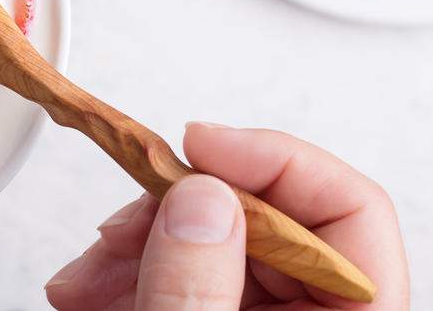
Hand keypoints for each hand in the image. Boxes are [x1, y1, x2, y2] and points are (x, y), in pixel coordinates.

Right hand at [45, 123, 408, 309]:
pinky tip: (89, 289)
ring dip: (135, 245)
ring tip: (82, 278)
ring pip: (212, 241)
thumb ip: (194, 287)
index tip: (195, 143)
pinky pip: (185, 272)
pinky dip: (130, 270)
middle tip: (117, 226)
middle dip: (172, 211)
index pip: (350, 209)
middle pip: (264, 218)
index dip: (272, 158)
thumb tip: (199, 195)